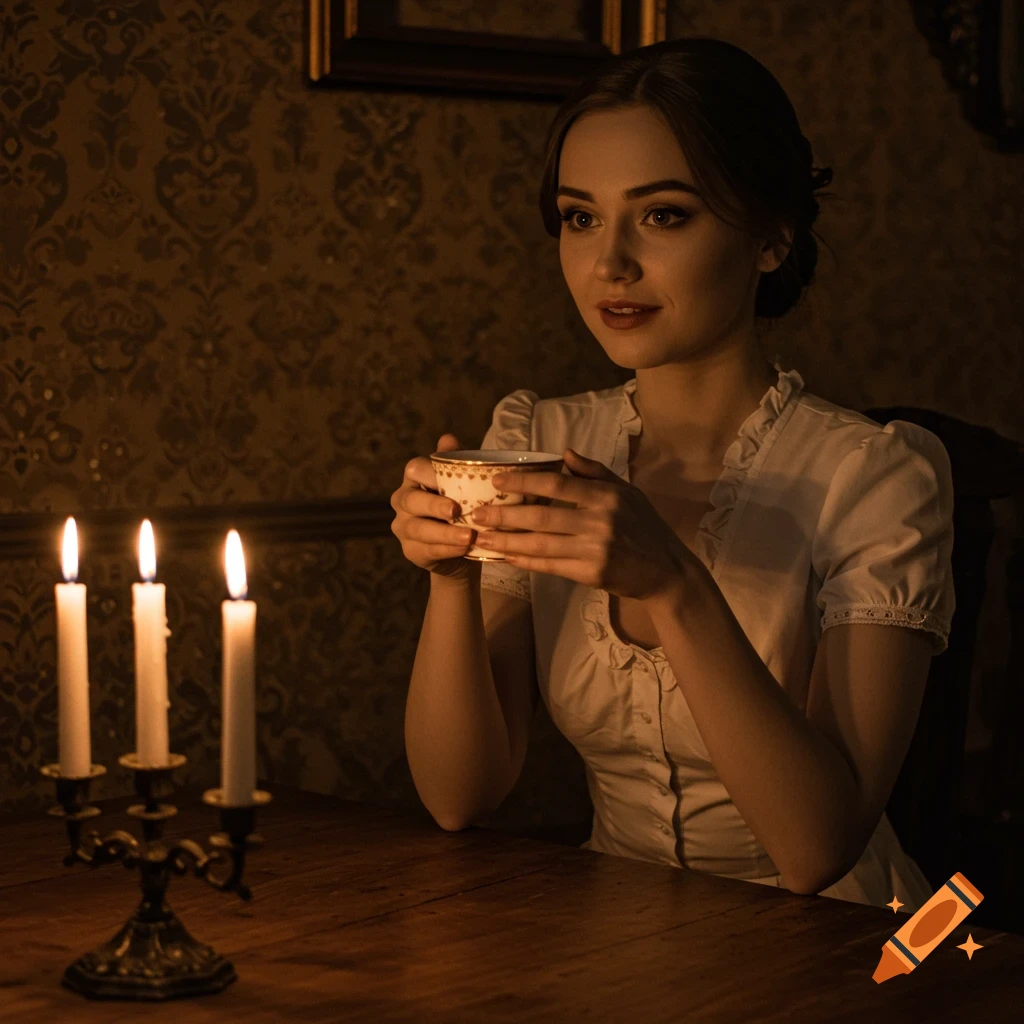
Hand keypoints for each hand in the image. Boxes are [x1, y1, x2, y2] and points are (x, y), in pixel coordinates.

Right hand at [390, 434, 477, 579]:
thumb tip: (448, 438)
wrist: (465, 545)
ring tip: (469, 537)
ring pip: (418, 529)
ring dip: (445, 533)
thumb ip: (455, 461)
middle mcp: (402, 500)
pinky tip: (465, 549)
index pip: (415, 469)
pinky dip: (447, 549)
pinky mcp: (410, 550)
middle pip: (411, 500)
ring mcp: (403, 527)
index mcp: (414, 478)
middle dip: (434, 506)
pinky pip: (426, 550)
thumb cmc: (463, 504)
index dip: (431, 474)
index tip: (454, 481)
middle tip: (457, 511)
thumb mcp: (464, 483)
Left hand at [469, 448, 694, 599]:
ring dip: (507, 542)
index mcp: (606, 495)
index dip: (524, 483)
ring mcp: (594, 549)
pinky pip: (550, 566)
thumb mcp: (626, 491)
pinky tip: (506, 557)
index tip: (497, 482)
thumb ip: (594, 472)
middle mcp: (599, 520)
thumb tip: (564, 453)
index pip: (557, 485)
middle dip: (505, 515)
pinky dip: (526, 561)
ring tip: (482, 538)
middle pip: (542, 516)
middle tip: (477, 514)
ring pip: (541, 544)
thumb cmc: (644, 526)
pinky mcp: (591, 573)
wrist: (667, 570)